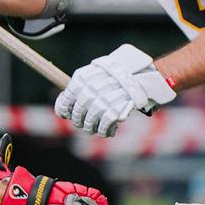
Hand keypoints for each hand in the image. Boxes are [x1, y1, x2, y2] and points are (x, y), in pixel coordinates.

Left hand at [55, 43, 176, 136]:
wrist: (141, 76)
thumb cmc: (117, 75)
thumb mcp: (97, 73)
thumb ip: (81, 87)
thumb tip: (64, 106)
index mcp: (83, 77)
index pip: (67, 97)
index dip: (63, 108)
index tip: (65, 114)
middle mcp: (90, 88)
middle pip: (78, 111)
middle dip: (78, 120)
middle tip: (82, 123)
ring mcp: (102, 100)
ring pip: (89, 121)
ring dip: (90, 128)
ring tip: (94, 129)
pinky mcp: (114, 110)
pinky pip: (103, 125)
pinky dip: (104, 131)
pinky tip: (108, 132)